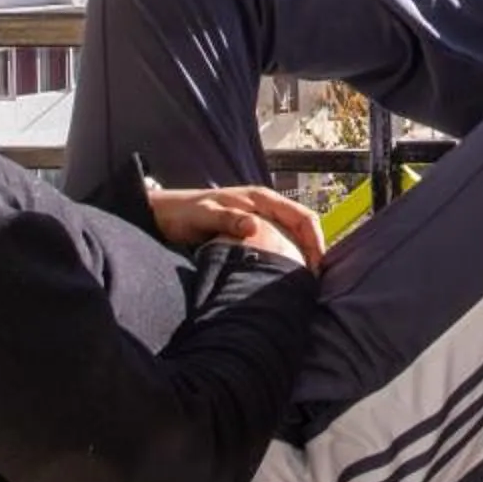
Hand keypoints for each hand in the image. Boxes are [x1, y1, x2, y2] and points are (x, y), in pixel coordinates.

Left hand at [146, 183, 326, 270]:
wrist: (165, 215)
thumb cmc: (184, 212)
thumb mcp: (204, 214)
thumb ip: (228, 219)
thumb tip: (254, 226)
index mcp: (261, 199)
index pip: (302, 216)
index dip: (315, 240)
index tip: (317, 265)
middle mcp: (265, 209)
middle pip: (302, 229)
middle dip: (313, 252)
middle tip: (313, 280)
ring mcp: (260, 221)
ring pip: (292, 239)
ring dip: (300, 257)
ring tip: (303, 282)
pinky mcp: (251, 235)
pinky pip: (277, 246)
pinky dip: (285, 260)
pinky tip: (282, 278)